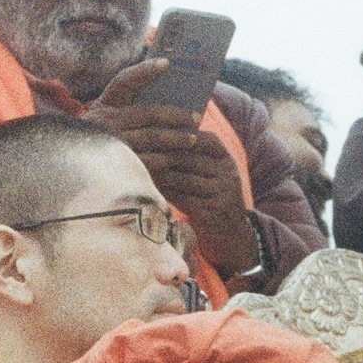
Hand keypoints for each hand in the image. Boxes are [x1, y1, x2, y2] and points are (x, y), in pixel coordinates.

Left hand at [87, 58, 258, 277]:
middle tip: (133, 147)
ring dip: (157, 173)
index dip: (173, 133)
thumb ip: (184, 154)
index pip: (198, 137)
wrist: (229, 233)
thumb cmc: (205, 196)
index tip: (145, 130)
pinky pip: (184, 198)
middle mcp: (228, 172)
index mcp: (224, 156)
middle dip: (159, 153)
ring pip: (183, 178)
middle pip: (187, 157)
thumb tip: (149, 131)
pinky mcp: (215, 211)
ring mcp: (223, 192)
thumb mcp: (202, 172)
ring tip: (135, 167)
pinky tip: (147, 189)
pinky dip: (164, 193)